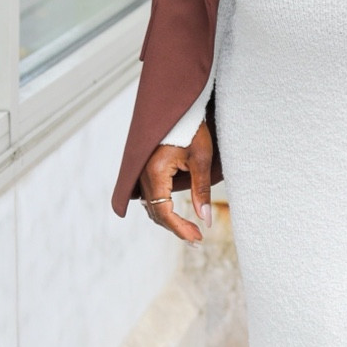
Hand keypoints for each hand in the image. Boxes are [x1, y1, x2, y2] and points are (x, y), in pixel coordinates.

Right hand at [139, 123, 213, 242]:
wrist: (179, 107)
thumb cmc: (191, 128)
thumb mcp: (201, 159)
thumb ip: (201, 190)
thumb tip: (204, 219)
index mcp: (155, 172)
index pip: (164, 211)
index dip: (180, 228)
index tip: (197, 238)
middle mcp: (144, 175)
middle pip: (156, 213)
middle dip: (176, 228)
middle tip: (197, 239)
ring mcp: (142, 173)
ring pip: (152, 207)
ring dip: (169, 221)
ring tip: (190, 231)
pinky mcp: (146, 171)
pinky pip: (151, 198)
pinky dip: (163, 209)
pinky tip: (177, 215)